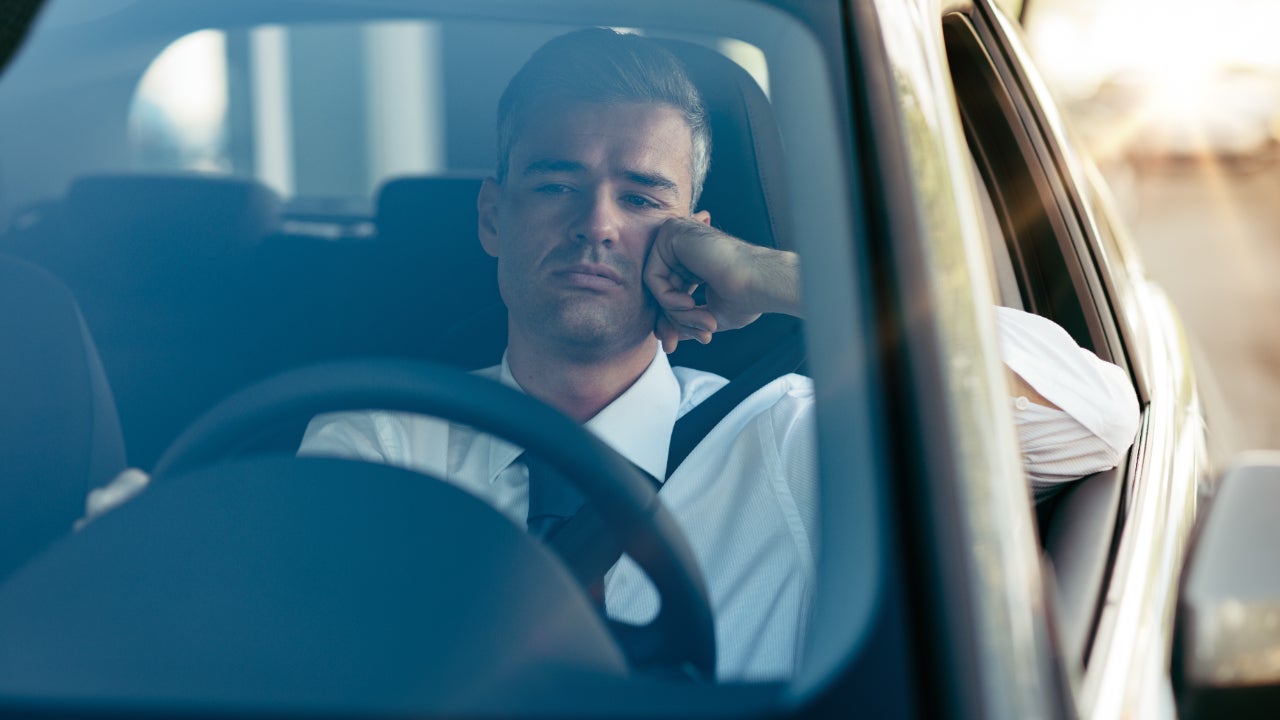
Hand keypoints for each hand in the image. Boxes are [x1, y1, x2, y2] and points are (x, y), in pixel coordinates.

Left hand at [644, 217, 799, 352]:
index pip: (668, 293)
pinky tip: (690, 303)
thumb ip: (686, 319)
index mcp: (693, 260)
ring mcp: (675, 237)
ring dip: (676, 314)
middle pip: (660, 291)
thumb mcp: (710, 315)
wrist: (762, 283)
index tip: (673, 346)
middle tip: (689, 341)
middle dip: (672, 322)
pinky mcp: (670, 234)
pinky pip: (652, 277)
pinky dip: (668, 299)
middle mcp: (682, 246)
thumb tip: (666, 336)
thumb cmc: (747, 297)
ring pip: (656, 287)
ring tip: (705, 323)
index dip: (670, 322)